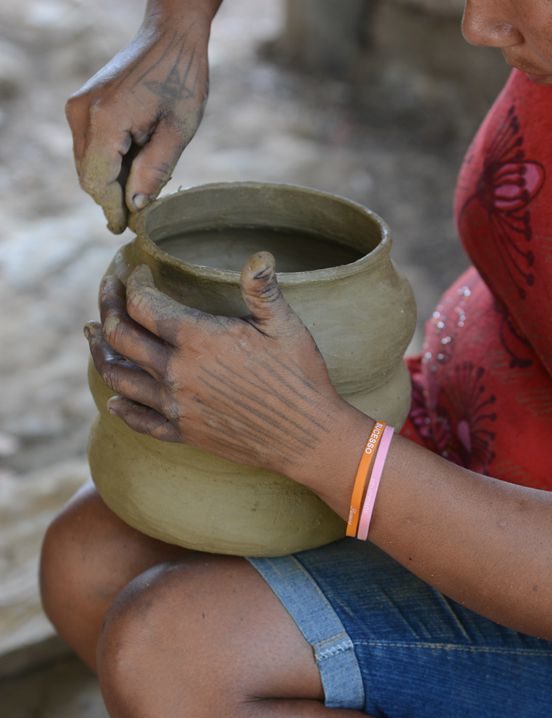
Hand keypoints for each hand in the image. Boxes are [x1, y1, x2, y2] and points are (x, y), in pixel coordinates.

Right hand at [66, 6, 213, 232]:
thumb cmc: (182, 79)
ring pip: (87, 164)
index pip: (98, 182)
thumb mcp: (178, 131)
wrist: (171, 36)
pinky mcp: (84, 104)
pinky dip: (109, 163)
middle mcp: (83, 113)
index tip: (126, 229)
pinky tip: (136, 164)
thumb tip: (136, 207)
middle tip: (140, 215)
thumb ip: (155, 171)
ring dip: (110, 181)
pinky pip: (90, 148)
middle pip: (88, 177)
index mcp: (106, 119)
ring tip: (143, 186)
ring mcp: (79, 107)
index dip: (112, 210)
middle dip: (111, 199)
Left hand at [85, 253, 350, 482]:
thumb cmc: (300, 378)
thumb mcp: (286, 327)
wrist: (307, 438)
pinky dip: (122, 408)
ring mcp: (177, 406)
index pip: (144, 304)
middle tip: (108, 291)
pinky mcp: (184, 432)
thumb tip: (259, 255)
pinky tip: (114, 400)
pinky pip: (139, 421)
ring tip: (92, 335)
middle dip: (107, 307)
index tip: (137, 271)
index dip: (134, 282)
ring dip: (99, 353)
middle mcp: (177, 372)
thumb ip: (262, 290)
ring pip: (119, 377)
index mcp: (199, 339)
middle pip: (120, 336)